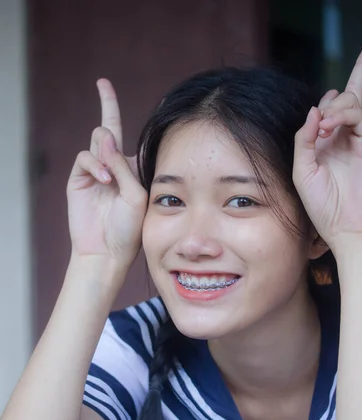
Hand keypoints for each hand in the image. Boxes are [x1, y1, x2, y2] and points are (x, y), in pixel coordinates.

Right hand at [66, 79, 146, 269]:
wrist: (107, 251)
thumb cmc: (129, 228)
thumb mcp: (137, 195)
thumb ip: (124, 165)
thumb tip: (106, 138)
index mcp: (134, 169)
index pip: (128, 134)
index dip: (111, 105)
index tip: (101, 82)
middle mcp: (115, 166)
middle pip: (109, 130)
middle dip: (109, 113)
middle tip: (106, 100)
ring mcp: (96, 171)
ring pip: (98, 141)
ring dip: (106, 152)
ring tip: (110, 177)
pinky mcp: (79, 179)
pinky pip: (85, 157)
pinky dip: (95, 164)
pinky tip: (104, 179)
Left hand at [293, 41, 361, 254]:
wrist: (346, 225)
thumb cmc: (322, 205)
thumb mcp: (302, 171)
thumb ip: (304, 139)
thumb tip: (315, 109)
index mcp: (322, 145)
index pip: (326, 111)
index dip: (325, 101)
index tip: (316, 123)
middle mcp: (340, 138)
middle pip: (345, 97)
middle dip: (338, 90)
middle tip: (323, 125)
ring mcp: (356, 138)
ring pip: (349, 101)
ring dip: (333, 107)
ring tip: (323, 128)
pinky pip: (357, 113)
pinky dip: (341, 114)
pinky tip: (328, 128)